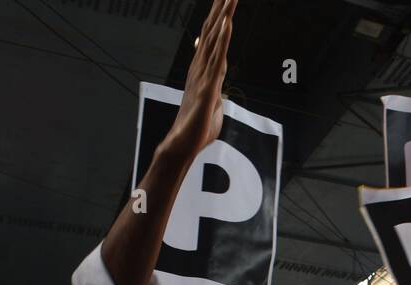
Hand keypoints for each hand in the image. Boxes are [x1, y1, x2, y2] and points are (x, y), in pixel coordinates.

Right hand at [163, 0, 237, 157]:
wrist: (182, 144)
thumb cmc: (196, 128)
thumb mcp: (212, 103)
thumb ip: (216, 86)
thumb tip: (217, 79)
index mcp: (203, 70)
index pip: (213, 38)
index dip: (219, 18)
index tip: (225, 0)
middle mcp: (201, 67)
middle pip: (213, 32)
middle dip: (221, 10)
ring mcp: (203, 75)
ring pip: (215, 39)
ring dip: (224, 17)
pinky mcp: (208, 86)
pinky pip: (217, 58)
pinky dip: (222, 39)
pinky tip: (227, 23)